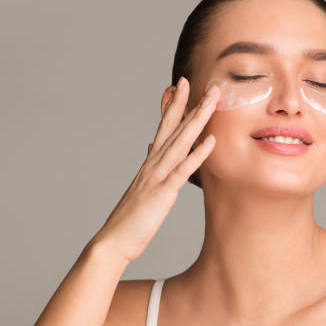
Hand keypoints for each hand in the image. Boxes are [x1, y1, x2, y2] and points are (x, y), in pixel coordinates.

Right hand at [90, 78, 218, 264]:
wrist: (113, 241)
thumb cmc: (130, 219)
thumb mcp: (142, 189)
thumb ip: (149, 166)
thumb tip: (150, 147)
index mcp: (150, 164)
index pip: (165, 128)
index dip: (175, 106)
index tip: (184, 85)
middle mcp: (153, 164)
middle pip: (174, 128)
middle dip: (191, 104)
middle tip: (208, 84)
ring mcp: (157, 177)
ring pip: (180, 142)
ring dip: (197, 120)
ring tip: (212, 101)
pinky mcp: (162, 193)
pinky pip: (182, 171)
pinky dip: (197, 155)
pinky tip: (210, 141)